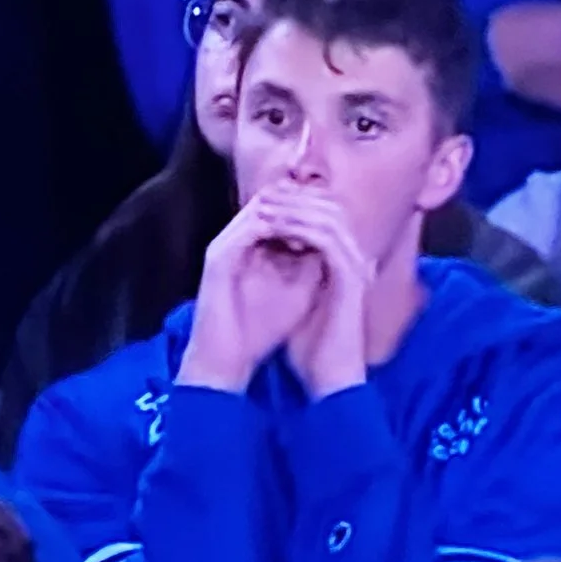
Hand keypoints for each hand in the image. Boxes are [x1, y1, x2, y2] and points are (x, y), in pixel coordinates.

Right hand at [180, 197, 325, 391]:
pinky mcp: (218, 258)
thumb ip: (311, 265)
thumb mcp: (296, 292)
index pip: (279, 208)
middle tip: (338, 212)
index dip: (311, 209)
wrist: (226, 362)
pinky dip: (280, 230)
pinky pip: (251, 229)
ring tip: (326, 223)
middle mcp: (232, 239)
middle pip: (270, 199)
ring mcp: (222, 245)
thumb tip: (337, 245)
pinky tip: (306, 242)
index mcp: (247, 246)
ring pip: (261, 208)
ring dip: (295, 214)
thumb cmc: (258, 332)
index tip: (342, 219)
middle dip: (306, 204)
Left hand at [257, 185, 373, 399]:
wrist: (330, 383)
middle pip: (334, 209)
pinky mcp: (351, 279)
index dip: (299, 205)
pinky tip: (272, 224)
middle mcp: (358, 264)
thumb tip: (272, 261)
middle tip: (264, 194)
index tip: (265, 204)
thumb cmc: (314, 353)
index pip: (329, 219)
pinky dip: (299, 226)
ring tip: (264, 205)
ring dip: (295, 207)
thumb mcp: (299, 307)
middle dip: (297, 198)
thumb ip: (294, 280)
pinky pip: (326, 237)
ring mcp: (358, 270)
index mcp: (348, 269)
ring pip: (330, 217)